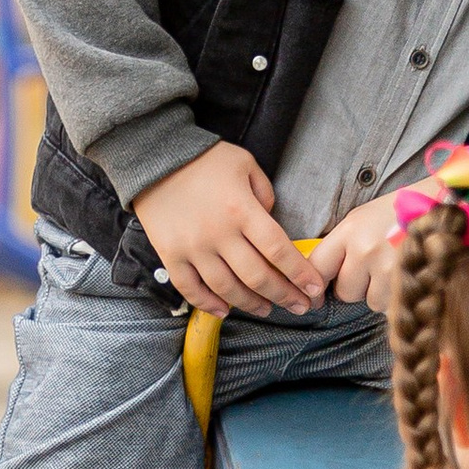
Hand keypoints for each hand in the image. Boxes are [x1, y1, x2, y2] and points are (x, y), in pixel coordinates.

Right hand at [132, 143, 322, 317]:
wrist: (154, 157)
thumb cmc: (205, 159)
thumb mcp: (245, 164)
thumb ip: (266, 195)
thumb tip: (272, 225)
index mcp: (241, 209)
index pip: (277, 250)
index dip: (299, 273)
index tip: (314, 289)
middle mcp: (218, 233)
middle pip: (257, 275)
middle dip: (283, 295)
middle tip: (300, 307)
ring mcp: (192, 248)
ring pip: (227, 288)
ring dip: (251, 304)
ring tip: (267, 309)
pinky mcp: (170, 255)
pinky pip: (190, 289)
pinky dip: (208, 304)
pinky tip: (225, 311)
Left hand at [302, 189, 414, 316]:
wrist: (446, 204)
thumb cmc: (403, 211)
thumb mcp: (365, 219)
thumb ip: (343, 247)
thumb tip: (322, 279)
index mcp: (350, 230)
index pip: (318, 267)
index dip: (316, 284)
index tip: (316, 295)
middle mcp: (366, 249)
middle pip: (345, 292)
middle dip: (358, 286)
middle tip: (375, 269)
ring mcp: (389, 267)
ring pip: (371, 302)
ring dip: (381, 293)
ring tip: (395, 268)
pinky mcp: (410, 282)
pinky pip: (394, 305)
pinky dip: (400, 297)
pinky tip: (408, 274)